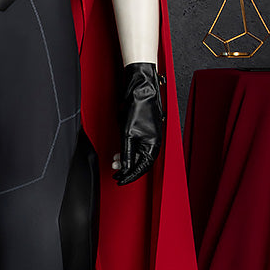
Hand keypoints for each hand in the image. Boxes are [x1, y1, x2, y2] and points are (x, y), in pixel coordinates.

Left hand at [111, 62, 165, 184]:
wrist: (140, 89)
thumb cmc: (139, 107)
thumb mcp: (128, 134)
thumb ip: (127, 153)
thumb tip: (125, 167)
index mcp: (154, 145)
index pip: (142, 168)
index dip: (130, 176)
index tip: (120, 180)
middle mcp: (154, 142)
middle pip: (140, 162)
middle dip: (127, 168)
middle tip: (115, 172)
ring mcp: (149, 136)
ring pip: (138, 154)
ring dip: (126, 159)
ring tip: (115, 161)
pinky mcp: (144, 130)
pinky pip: (137, 145)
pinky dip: (128, 150)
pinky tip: (120, 151)